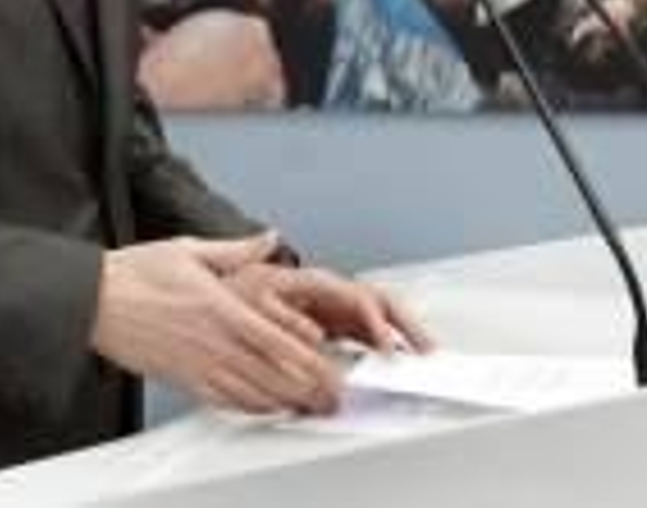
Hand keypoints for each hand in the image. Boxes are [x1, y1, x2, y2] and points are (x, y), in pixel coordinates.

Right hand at [89, 233, 342, 414]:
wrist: (93, 301)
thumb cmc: (135, 274)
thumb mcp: (190, 249)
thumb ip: (237, 250)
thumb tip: (268, 239)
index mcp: (220, 307)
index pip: (274, 339)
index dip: (307, 358)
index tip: (330, 365)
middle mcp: (213, 341)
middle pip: (270, 374)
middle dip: (305, 388)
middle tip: (331, 394)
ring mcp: (197, 365)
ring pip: (251, 393)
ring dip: (283, 402)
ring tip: (309, 405)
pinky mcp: (182, 379)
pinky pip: (223, 401)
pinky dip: (250, 407)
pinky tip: (265, 406)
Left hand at [229, 263, 433, 355]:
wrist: (221, 290)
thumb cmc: (234, 291)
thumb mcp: (252, 298)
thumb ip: (284, 317)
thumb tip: (312, 334)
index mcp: (315, 284)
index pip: (358, 298)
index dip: (377, 323)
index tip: (388, 347)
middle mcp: (330, 293)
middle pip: (380, 302)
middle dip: (407, 325)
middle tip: (426, 350)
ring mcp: (335, 307)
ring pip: (380, 315)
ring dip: (404, 333)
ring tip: (423, 354)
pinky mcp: (335, 324)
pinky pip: (368, 333)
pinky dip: (387, 346)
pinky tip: (395, 363)